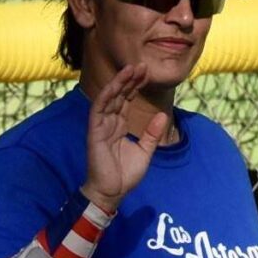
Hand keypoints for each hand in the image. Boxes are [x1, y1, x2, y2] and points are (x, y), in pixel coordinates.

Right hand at [81, 63, 167, 210]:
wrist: (112, 193)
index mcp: (118, 126)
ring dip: (118, 83)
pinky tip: (115, 85)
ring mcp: (100, 127)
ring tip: (130, 69)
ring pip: (108, 99)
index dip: (135, 86)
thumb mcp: (145, 151)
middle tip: (142, 65)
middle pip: (119, 96)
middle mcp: (109, 123)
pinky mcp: (94, 133)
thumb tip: (162, 114)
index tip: (146, 73)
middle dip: (129, 80)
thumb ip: (152, 133)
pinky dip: (106, 97)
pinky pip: (98, 111)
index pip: (127, 101)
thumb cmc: (125, 175)